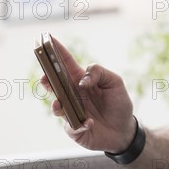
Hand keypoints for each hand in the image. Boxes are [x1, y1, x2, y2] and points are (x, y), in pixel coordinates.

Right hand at [41, 38, 136, 152]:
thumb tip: (81, 81)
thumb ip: (99, 73)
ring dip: (57, 105)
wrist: (124, 129)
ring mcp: (71, 111)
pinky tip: (90, 122)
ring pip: (56, 106)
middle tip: (45, 78)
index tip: (46, 39)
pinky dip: (80, 124)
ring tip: (60, 104)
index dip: (56, 51)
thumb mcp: (115, 82)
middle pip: (54, 84)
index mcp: (81, 80)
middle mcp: (72, 94)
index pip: (65, 63)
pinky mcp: (74, 128)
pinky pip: (71, 126)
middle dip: (46, 80)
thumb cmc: (119, 103)